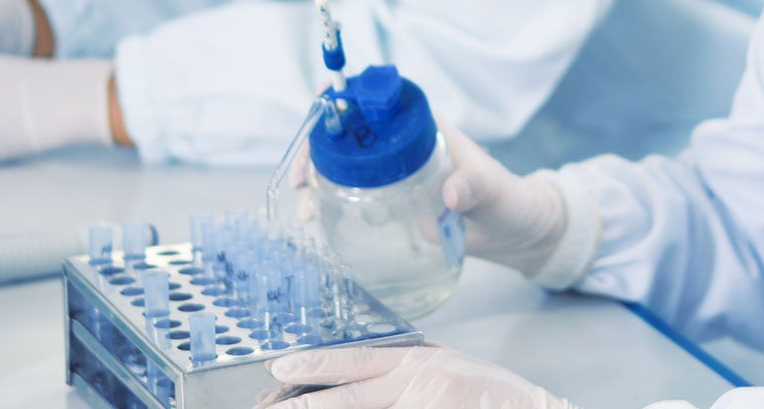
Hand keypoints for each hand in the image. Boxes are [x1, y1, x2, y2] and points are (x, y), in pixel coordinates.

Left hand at [261, 346, 577, 408]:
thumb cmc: (492, 398)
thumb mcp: (446, 370)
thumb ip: (406, 374)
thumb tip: (358, 382)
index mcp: (420, 360)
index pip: (356, 359)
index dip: (316, 365)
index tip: (280, 369)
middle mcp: (422, 378)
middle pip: (351, 396)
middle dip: (309, 405)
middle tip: (272, 407)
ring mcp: (430, 402)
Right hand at [282, 119, 566, 277]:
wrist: (513, 234)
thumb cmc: (507, 200)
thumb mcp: (492, 190)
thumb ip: (473, 188)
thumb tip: (451, 194)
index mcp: (423, 127)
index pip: (380, 99)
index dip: (348, 95)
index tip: (322, 99)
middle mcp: (401, 147)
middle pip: (348, 135)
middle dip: (316, 148)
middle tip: (300, 177)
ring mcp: (392, 177)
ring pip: (342, 168)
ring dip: (316, 181)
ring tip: (306, 209)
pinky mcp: (390, 205)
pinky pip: (352, 198)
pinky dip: (328, 204)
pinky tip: (316, 222)